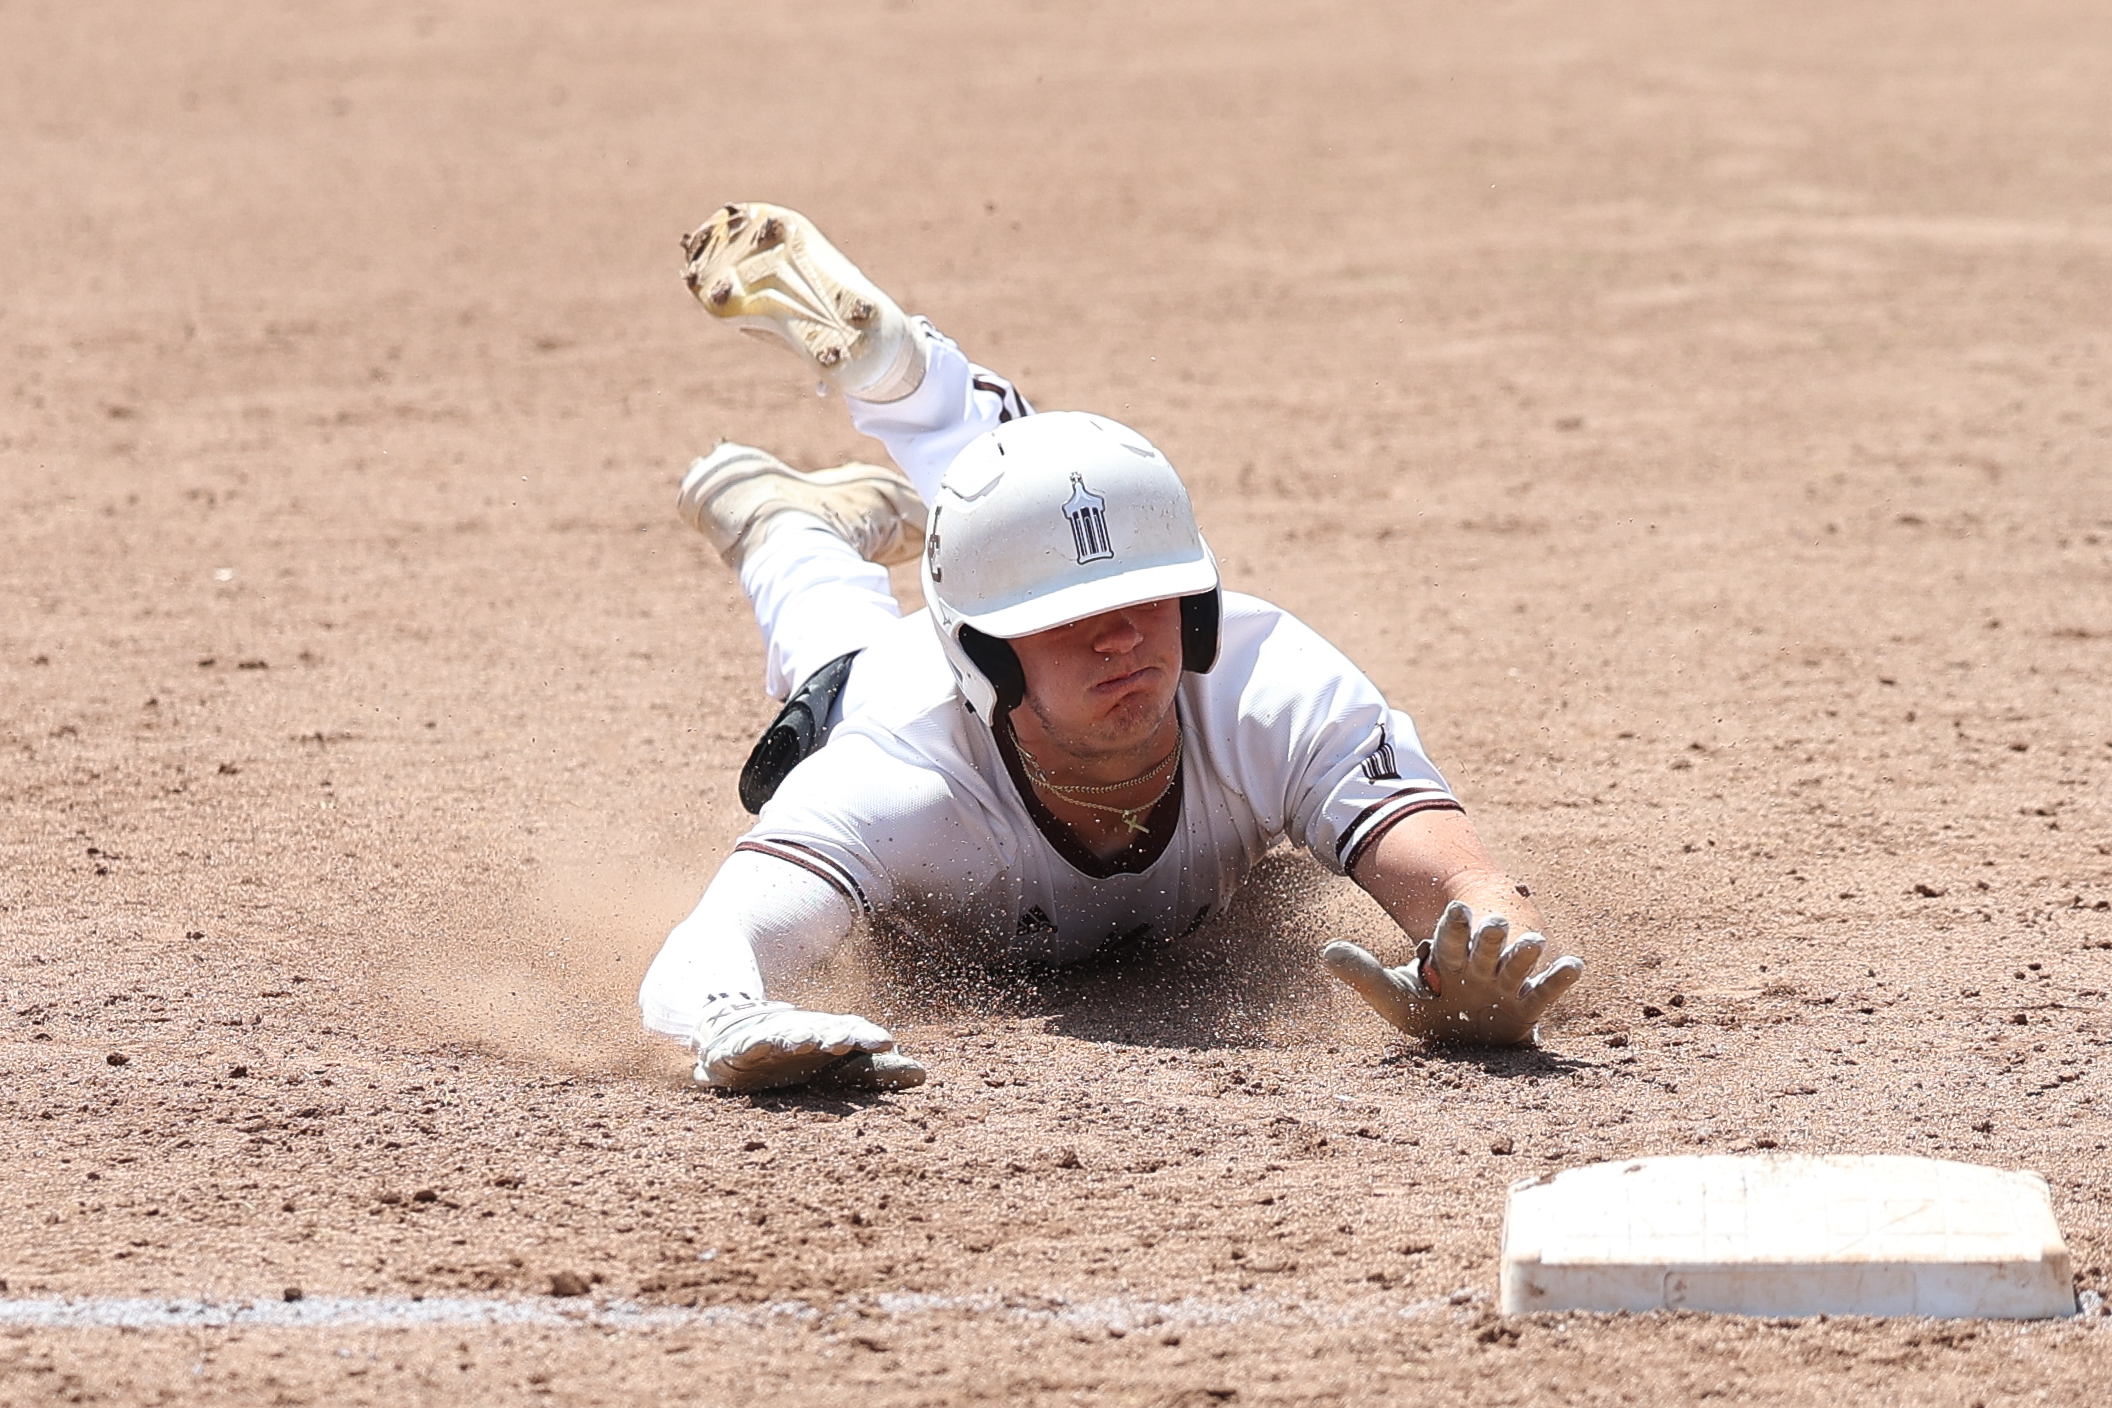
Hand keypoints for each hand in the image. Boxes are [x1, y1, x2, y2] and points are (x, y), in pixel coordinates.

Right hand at [694, 997, 925, 1090]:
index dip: (867, 1035)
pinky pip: (750, 1045)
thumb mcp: (840, 1067)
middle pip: (822, 1030)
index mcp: (831, 1036)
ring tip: (808, 1040)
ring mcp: (773, 1037)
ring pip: (788, 1034)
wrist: (741, 1033)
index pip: (853, 1031)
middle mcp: (805, 1032)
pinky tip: (764, 1045)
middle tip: (847, 1041)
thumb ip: (877, 1071)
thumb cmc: (800, 1056)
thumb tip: (924, 1075)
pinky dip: (757, 1043)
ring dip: (798, 1036)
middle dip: (835, 1034)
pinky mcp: (743, 1049)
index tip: (887, 1041)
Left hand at [1321, 901, 1582, 1044]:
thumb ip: (1363, 975)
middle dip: (1488, 936)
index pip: (1449, 937)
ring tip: (1531, 942)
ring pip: (1517, 962)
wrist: (1463, 1042)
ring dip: (1525, 951)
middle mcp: (1479, 966)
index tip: (1456, 911)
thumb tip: (1326, 952)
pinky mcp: (1528, 1008)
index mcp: (1447, 958)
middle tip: (1494, 926)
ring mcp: (1506, 984)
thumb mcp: (1394, 997)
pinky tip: (1574, 965)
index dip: (1453, 926)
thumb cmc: (1430, 1013)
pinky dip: (1560, 978)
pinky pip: (1547, 991)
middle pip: (1485, 946)